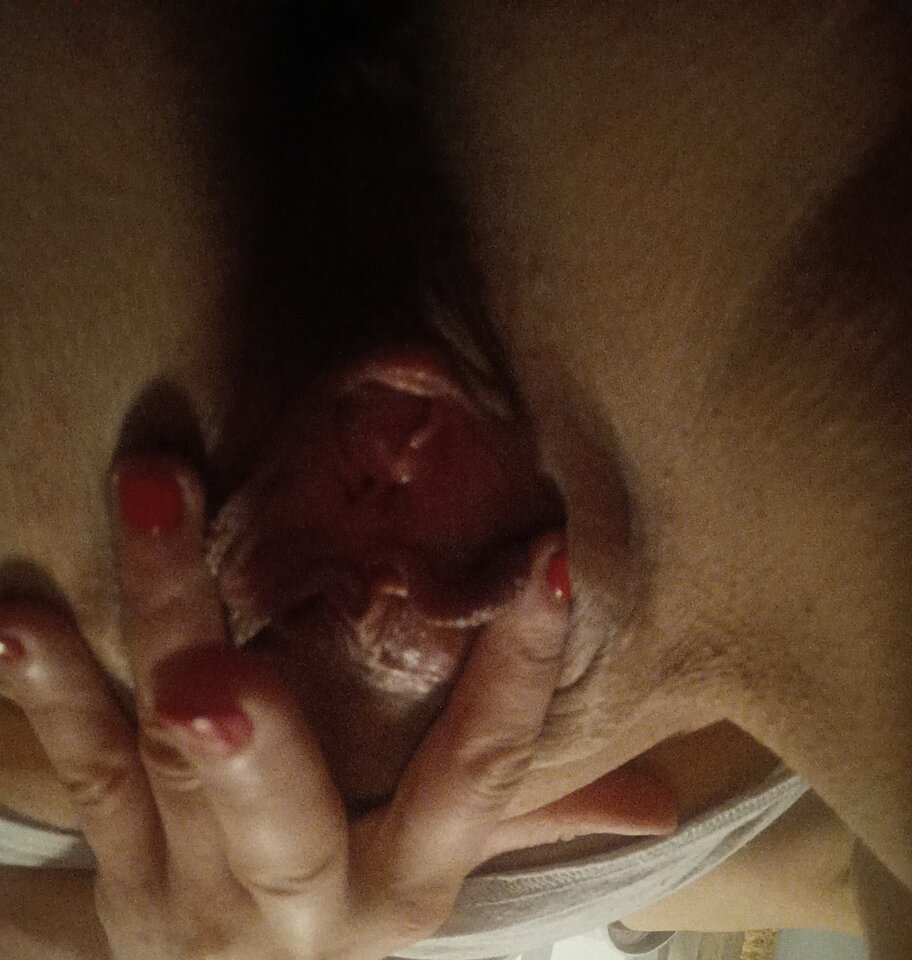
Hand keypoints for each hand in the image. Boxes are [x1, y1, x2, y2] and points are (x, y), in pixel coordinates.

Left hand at [0, 457, 668, 959]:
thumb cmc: (353, 908)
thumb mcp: (442, 875)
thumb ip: (536, 819)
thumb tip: (662, 799)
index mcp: (404, 887)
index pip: (476, 782)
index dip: (517, 681)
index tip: (547, 566)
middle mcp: (297, 901)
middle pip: (278, 820)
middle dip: (252, 748)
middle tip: (216, 678)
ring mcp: (185, 883)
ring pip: (158, 766)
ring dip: (148, 643)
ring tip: (141, 529)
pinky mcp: (117, 857)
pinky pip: (81, 772)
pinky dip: (51, 692)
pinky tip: (22, 615)